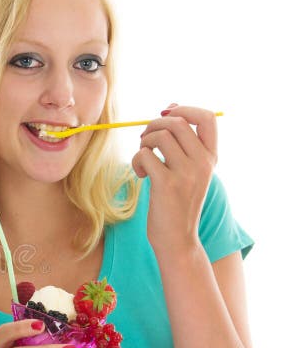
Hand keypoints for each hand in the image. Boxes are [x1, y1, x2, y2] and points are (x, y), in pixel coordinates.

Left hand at [132, 104, 217, 256]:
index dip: (184, 109)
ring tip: (144, 158)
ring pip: (160, 136)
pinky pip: (145, 155)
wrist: (178, 239)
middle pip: (177, 122)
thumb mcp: (189, 171)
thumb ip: (184, 143)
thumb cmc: (177, 202)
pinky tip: (141, 174)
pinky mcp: (167, 184)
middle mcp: (203, 163)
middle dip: (154, 125)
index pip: (207, 118)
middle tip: (146, 140)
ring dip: (144, 142)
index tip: (166, 115)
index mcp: (211, 157)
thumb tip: (170, 108)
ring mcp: (186, 173)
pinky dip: (137, 160)